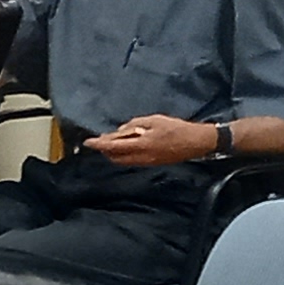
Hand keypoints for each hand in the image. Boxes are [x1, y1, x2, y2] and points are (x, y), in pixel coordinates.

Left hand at [81, 113, 220, 166]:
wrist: (196, 143)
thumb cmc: (176, 128)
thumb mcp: (154, 120)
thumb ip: (134, 125)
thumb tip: (120, 131)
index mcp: (141, 145)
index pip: (113, 147)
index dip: (99, 145)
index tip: (88, 142)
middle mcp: (142, 158)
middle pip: (115, 158)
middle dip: (105, 150)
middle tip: (100, 139)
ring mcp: (147, 163)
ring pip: (123, 161)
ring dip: (114, 153)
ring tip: (111, 142)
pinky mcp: (152, 163)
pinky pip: (132, 161)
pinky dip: (124, 155)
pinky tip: (125, 146)